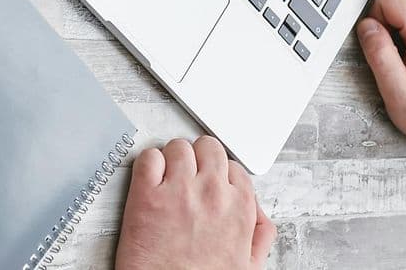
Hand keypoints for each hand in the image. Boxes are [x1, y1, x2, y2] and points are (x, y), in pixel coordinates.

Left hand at [115, 137, 274, 269]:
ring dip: (171, 159)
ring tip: (166, 179)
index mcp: (239, 207)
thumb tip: (256, 211)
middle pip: (207, 146)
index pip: (232, 166)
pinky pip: (148, 157)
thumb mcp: (249, 264)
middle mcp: (212, 192)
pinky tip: (148, 181)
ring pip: (178, 147)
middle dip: (197, 157)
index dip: (217, 173)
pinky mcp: (146, 193)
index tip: (207, 181)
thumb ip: (259, 233)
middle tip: (186, 174)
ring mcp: (179, 189)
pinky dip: (147, 164)